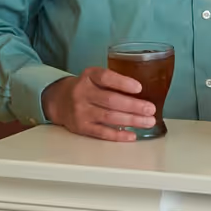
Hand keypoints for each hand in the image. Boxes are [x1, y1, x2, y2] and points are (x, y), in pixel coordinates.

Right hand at [42, 68, 158, 141]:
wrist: (59, 101)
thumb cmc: (86, 88)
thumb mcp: (95, 77)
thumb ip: (114, 82)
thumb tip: (145, 92)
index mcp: (89, 76)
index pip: (106, 78)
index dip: (123, 83)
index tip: (139, 88)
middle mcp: (82, 93)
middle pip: (111, 100)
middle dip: (134, 106)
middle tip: (151, 109)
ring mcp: (81, 111)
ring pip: (108, 117)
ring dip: (131, 120)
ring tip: (148, 121)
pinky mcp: (81, 127)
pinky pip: (101, 132)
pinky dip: (118, 135)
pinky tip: (132, 135)